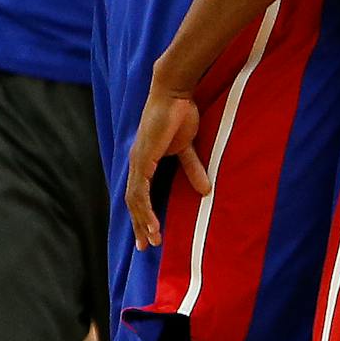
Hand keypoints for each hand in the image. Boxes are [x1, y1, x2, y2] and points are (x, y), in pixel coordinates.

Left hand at [125, 86, 206, 251]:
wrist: (174, 94)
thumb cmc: (180, 114)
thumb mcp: (188, 147)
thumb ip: (193, 168)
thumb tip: (206, 191)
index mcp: (145, 161)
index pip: (140, 195)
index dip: (143, 215)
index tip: (150, 234)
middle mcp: (136, 163)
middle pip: (133, 203)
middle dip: (139, 226)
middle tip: (146, 247)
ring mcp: (137, 162)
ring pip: (134, 201)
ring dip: (142, 222)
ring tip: (152, 240)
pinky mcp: (142, 159)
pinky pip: (140, 191)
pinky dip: (145, 208)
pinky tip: (151, 222)